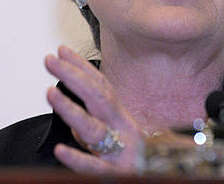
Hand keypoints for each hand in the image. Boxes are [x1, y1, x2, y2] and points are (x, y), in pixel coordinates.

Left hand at [45, 46, 144, 173]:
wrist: (172, 180)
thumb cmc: (147, 161)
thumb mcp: (126, 137)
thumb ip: (100, 127)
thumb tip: (74, 121)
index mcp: (123, 120)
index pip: (101, 87)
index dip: (82, 67)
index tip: (62, 51)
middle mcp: (123, 131)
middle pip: (98, 98)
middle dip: (73, 76)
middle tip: (51, 60)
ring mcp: (121, 153)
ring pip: (94, 129)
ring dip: (71, 110)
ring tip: (51, 93)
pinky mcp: (119, 175)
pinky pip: (97, 168)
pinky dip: (79, 159)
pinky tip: (61, 150)